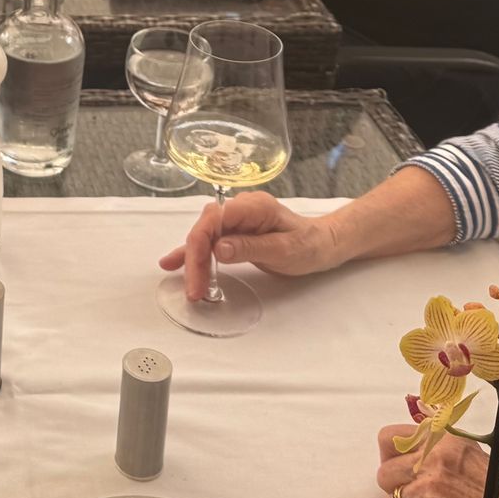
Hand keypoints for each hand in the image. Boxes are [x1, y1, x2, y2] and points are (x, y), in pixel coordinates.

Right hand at [159, 194, 344, 298]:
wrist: (324, 244)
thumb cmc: (309, 245)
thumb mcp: (283, 250)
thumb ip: (250, 247)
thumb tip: (218, 248)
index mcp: (253, 207)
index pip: (214, 220)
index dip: (199, 246)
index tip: (197, 274)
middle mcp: (240, 208)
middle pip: (205, 228)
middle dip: (194, 258)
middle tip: (194, 290)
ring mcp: (237, 219)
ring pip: (204, 236)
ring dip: (193, 259)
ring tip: (184, 282)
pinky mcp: (235, 232)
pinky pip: (211, 241)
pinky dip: (195, 253)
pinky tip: (174, 262)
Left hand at [374, 430, 498, 497]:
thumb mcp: (473, 456)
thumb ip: (439, 450)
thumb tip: (409, 449)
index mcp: (442, 441)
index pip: (389, 438)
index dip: (390, 455)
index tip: (397, 464)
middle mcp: (433, 462)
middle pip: (385, 475)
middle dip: (399, 489)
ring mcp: (429, 494)